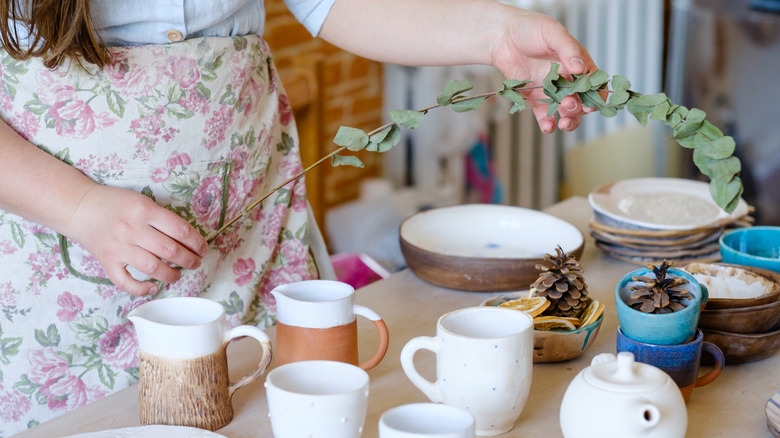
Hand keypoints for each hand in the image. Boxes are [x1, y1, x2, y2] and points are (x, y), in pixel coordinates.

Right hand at [66, 185, 207, 295]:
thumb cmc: (115, 203)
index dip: (197, 242)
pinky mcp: (107, 261)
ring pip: (153, 268)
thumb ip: (161, 218)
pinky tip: (153, 286)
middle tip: (196, 263)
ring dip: (172, 275)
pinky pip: (125, 281)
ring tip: (178, 274)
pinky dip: (142, 288)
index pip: (180, 230)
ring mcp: (118, 247)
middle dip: (190, 260)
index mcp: (144, 210)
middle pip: (170, 251)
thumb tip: (187, 239)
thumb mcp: (142, 201)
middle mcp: (132, 229)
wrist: (79, 207)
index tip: (203, 248)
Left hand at [491, 11, 598, 133]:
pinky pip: (544, 116)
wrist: (503, 36)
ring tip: (563, 123)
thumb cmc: (531, 29)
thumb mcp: (552, 32)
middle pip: (582, 101)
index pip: (594, 83)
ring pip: (566, 112)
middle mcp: (568, 80)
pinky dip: (548, 124)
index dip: (596, 95)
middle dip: (579, 108)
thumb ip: (567, 49)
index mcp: (578, 64)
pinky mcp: (535, 99)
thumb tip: (579, 68)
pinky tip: (548, 126)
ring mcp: (552, 91)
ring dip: (568, 120)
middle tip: (569, 105)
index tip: (591, 101)